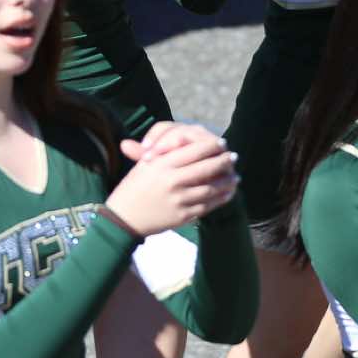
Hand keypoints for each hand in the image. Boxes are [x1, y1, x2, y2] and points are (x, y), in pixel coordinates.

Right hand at [106, 125, 239, 235]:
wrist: (122, 219)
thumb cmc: (132, 188)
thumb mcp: (144, 165)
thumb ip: (166, 152)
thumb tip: (188, 137)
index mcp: (162, 164)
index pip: (195, 150)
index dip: (212, 146)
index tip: (221, 143)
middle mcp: (172, 181)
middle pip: (207, 167)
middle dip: (224, 162)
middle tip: (233, 157)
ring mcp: (178, 200)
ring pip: (211, 188)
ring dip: (226, 181)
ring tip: (235, 176)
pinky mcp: (182, 216)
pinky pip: (207, 206)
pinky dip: (220, 198)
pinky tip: (227, 193)